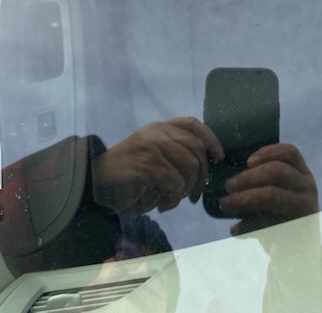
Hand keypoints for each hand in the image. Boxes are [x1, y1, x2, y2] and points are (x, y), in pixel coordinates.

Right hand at [92, 117, 223, 214]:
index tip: (218, 157)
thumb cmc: (127, 175)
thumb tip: (204, 169)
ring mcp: (153, 146)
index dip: (210, 139)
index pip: (193, 124)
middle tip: (195, 197)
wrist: (94, 182)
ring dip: (186, 191)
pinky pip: (175, 183)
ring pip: (189, 167)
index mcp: (160, 127)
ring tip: (173, 202)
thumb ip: (173, 154)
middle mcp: (158, 132)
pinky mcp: (148, 164)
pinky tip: (161, 205)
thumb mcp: (151, 155)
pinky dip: (172, 198)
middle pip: (196, 150)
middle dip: (201, 177)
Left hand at [219, 143, 317, 235]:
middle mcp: (307, 187)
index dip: (268, 152)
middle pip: (277, 171)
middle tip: (228, 185)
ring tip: (224, 204)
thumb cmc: (280, 218)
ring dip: (243, 198)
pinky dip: (247, 226)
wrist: (298, 255)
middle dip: (248, 176)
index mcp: (302, 173)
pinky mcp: (298, 229)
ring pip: (272, 195)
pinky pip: (268, 223)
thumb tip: (228, 171)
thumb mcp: (279, 194)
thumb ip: (263, 181)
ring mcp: (305, 207)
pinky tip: (234, 230)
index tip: (247, 161)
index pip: (290, 152)